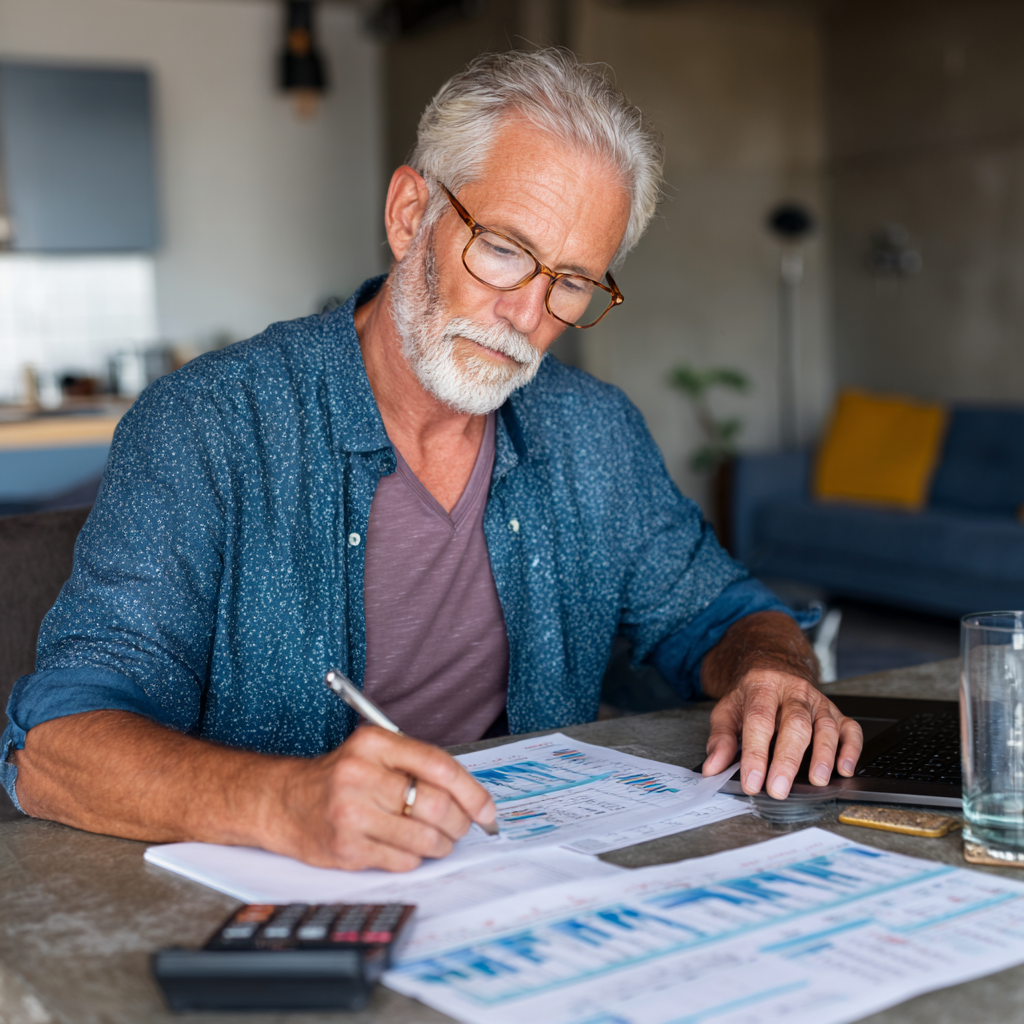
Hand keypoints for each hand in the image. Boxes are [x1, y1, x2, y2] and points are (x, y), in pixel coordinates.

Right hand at [269, 726, 497, 870]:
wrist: (283, 801)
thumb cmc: (340, 777)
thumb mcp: (375, 753)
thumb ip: (418, 765)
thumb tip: (473, 798)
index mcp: (374, 743)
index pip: (439, 766)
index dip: (472, 792)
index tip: (487, 810)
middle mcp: (361, 774)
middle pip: (435, 805)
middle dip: (459, 823)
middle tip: (461, 827)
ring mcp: (351, 813)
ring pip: (424, 838)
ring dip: (440, 844)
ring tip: (436, 839)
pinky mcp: (345, 847)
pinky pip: (403, 860)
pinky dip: (414, 857)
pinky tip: (403, 846)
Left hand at [701, 668, 862, 797]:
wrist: (773, 668)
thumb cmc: (750, 695)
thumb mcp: (728, 710)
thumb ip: (720, 739)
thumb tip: (713, 768)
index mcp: (762, 687)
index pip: (759, 720)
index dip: (755, 753)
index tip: (752, 781)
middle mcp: (793, 691)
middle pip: (794, 724)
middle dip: (787, 759)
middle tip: (780, 788)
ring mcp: (817, 701)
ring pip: (825, 726)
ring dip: (823, 755)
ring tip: (816, 781)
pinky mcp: (836, 712)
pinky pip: (850, 728)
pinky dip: (851, 749)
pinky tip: (844, 768)